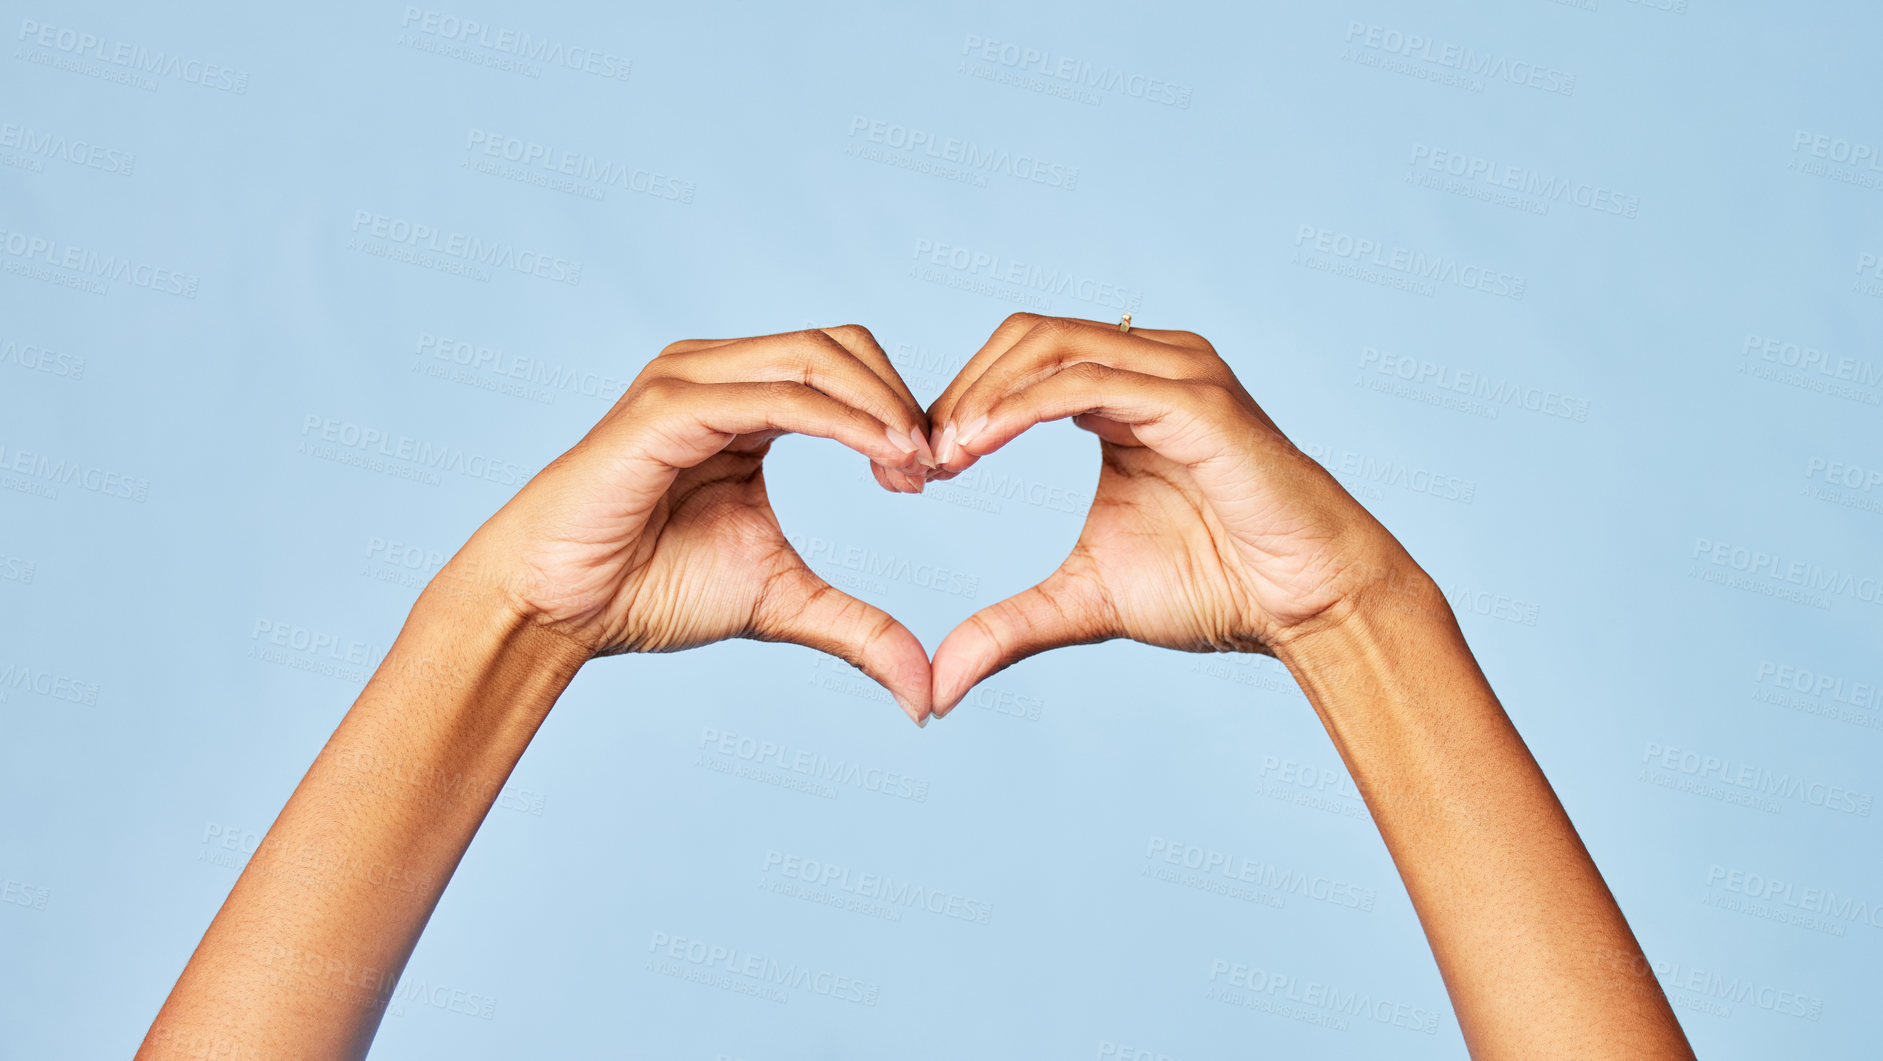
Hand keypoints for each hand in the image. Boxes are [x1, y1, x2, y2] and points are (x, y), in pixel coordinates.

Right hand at [456, 326, 941, 724]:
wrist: (558, 610)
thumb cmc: (649, 592)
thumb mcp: (781, 600)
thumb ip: (857, 628)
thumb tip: (926, 694)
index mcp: (745, 400)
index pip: (846, 367)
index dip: (902, 410)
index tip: (934, 476)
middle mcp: (719, 373)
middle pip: (842, 344)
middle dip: (902, 399)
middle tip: (934, 469)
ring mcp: (690, 380)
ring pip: (816, 355)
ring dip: (881, 404)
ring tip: (916, 464)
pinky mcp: (667, 406)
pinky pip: (776, 396)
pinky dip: (840, 421)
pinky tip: (880, 459)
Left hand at [921, 313, 1423, 715]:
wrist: (1308, 605)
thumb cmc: (1217, 590)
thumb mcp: (1085, 601)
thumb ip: (1009, 625)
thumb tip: (936, 687)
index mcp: (1124, 393)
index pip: (1021, 362)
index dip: (957, 406)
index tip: (912, 472)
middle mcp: (1151, 365)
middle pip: (1026, 336)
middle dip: (959, 392)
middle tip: (914, 464)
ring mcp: (1178, 373)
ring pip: (1053, 344)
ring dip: (983, 395)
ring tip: (940, 456)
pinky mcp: (1197, 398)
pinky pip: (1091, 380)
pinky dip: (1025, 405)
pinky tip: (981, 444)